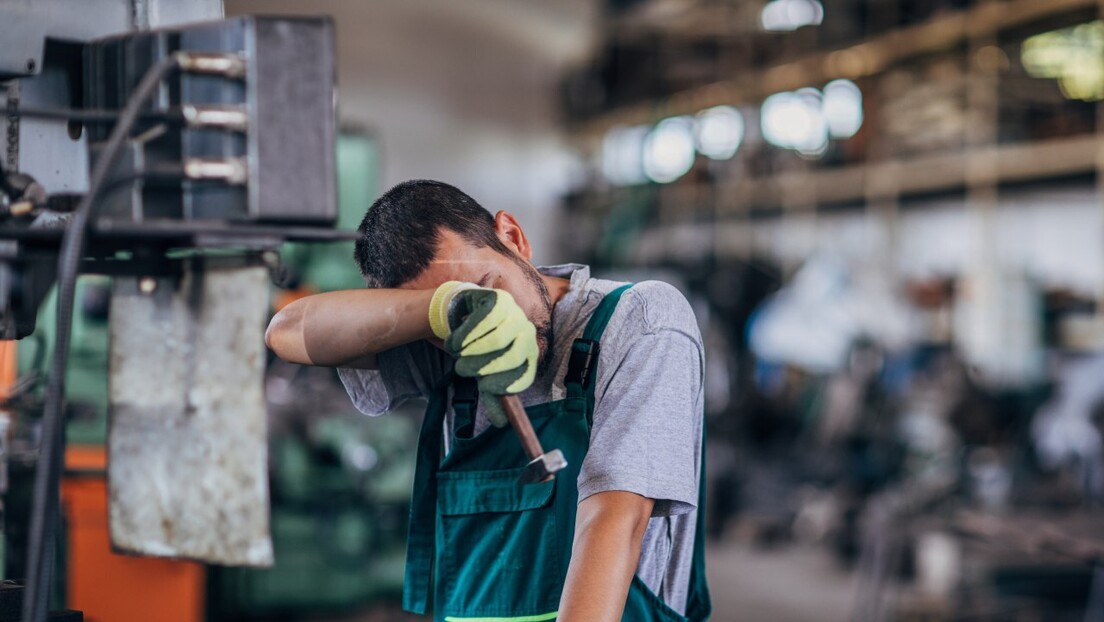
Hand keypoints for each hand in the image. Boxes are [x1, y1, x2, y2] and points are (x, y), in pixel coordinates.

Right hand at [428, 281, 537, 425]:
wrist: (462, 317)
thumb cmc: (476, 350)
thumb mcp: (483, 375)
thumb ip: (492, 397)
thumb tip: (500, 424)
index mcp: (529, 355)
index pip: (525, 375)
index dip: (503, 385)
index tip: (483, 387)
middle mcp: (527, 333)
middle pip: (511, 356)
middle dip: (481, 368)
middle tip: (461, 370)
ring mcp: (516, 314)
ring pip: (496, 339)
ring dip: (470, 350)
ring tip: (457, 353)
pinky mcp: (499, 299)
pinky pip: (483, 320)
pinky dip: (464, 334)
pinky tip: (455, 339)